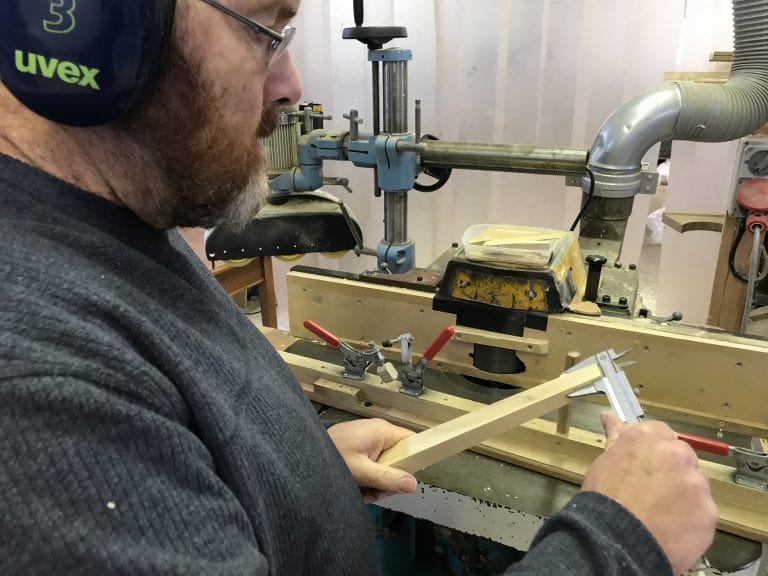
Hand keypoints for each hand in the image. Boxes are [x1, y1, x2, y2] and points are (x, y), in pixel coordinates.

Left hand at [327, 418, 417, 502]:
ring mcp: (368, 438)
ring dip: (377, 482)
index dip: (413, 461)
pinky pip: (373, 463)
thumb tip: (413, 483)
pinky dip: (367, 477)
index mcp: (382, 431)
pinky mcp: (359, 446)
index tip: (403, 481)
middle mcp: (377, 431)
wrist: (303, 453)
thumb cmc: (332, 457)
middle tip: (374, 493)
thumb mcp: (361, 472)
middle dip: (388, 479)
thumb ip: (386, 478)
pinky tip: (357, 487)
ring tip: (361, 492)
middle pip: (398, 457)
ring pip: (385, 463)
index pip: (412, 441)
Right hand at [582, 413, 717, 574]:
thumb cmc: (605, 499)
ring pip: (695, 485)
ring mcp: (696, 483)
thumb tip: (608, 416)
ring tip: (661, 514)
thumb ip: (615, 437)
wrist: (615, 540)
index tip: (646, 465)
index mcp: (648, 437)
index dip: (653, 451)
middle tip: (652, 492)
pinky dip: (691, 519)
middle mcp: (676, 453)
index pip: (660, 433)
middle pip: (682, 457)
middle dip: (671, 471)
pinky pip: (703, 512)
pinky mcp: (709, 511)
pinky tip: (671, 529)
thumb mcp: (605, 462)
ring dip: (683, 495)